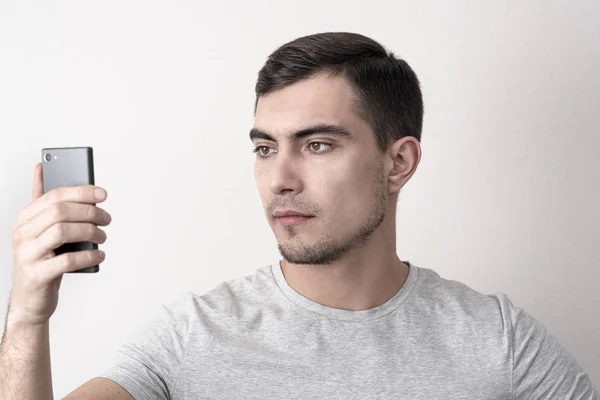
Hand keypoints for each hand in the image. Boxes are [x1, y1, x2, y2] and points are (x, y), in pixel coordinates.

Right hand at [8, 163, 111, 324]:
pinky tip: (99, 255)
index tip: (103, 194)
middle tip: (107, 219)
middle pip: (59, 212)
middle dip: (89, 212)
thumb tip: (42, 168)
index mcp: (26, 218)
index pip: (54, 195)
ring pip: (62, 232)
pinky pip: (66, 260)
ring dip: (90, 232)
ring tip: (103, 237)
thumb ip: (45, 203)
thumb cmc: (43, 260)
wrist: (30, 299)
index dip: (81, 192)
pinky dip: (88, 256)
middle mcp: (22, 233)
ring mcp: (27, 254)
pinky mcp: (36, 275)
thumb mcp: (42, 230)